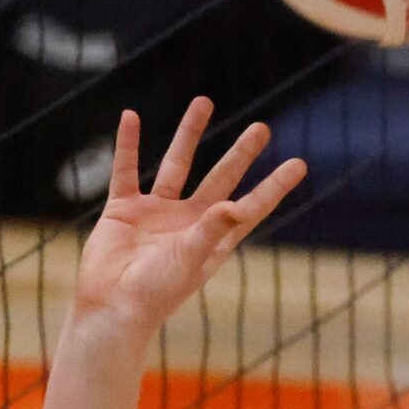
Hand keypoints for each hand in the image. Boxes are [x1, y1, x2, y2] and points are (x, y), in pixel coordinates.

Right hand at [72, 99, 307, 347]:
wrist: (110, 307)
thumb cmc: (155, 293)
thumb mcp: (190, 260)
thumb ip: (212, 229)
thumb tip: (237, 204)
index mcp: (212, 237)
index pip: (250, 206)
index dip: (274, 186)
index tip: (298, 164)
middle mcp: (188, 220)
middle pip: (220, 178)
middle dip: (240, 154)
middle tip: (261, 129)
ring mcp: (155, 213)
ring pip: (176, 165)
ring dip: (188, 134)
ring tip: (203, 102)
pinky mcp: (123, 209)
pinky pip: (126, 170)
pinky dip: (127, 144)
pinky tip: (130, 117)